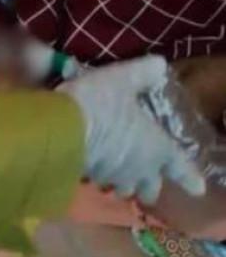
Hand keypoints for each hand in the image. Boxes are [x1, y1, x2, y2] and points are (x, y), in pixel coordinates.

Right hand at [58, 55, 205, 204]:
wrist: (59, 128)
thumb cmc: (100, 104)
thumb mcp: (124, 78)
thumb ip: (143, 73)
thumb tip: (159, 66)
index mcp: (156, 148)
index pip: (179, 167)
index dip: (189, 178)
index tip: (198, 189)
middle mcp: (137, 169)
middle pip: (149, 190)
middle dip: (148, 188)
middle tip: (143, 185)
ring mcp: (110, 177)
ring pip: (121, 190)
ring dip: (120, 185)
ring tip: (113, 178)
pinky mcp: (85, 179)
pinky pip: (94, 182)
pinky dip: (95, 178)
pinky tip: (88, 169)